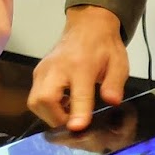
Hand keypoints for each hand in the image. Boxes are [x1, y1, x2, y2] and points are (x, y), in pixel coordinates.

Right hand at [28, 5, 129, 131]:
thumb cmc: (104, 47)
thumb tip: (112, 102)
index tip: (77, 128)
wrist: (88, 27)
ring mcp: (44, 70)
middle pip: (44, 100)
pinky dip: (47, 108)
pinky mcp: (38, 73)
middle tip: (73, 124)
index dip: (78, 113)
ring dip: (50, 115)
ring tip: (69, 114)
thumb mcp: (119, 64)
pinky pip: (35, 97)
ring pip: (35, 101)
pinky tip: (63, 105)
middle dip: (56, 119)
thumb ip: (115, 84)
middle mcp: (57, 67)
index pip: (78, 94)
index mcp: (81, 65)